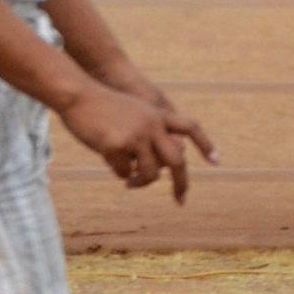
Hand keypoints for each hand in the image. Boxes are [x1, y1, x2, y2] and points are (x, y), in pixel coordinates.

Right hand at [84, 63, 217, 202]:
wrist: (77, 94)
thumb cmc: (103, 104)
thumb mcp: (135, 112)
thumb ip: (152, 131)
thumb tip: (166, 164)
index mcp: (158, 115)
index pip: (191, 128)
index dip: (205, 145)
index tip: (216, 162)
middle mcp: (152, 125)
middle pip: (177, 162)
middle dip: (181, 184)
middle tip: (180, 199)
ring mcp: (135, 135)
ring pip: (150, 173)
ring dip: (141, 182)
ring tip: (130, 182)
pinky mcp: (116, 145)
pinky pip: (123, 172)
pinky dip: (118, 172)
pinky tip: (107, 160)